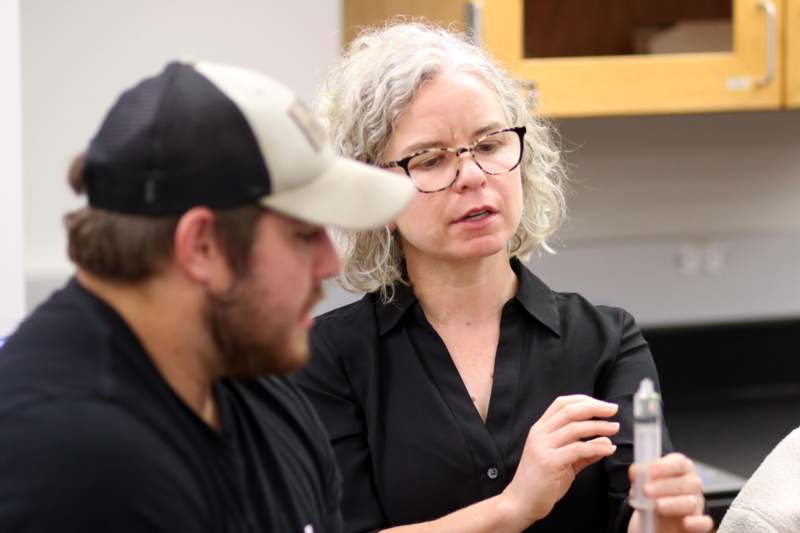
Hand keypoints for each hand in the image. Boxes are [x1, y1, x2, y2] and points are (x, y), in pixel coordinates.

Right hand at [501, 395, 619, 526]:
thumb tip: (606, 440)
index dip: (583, 400)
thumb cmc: (542, 481)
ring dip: (599, 426)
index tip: (602, 404)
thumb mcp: (564, 461)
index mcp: (540, 429)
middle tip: (613, 410)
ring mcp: (543, 447)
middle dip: (595, 407)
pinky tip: (608, 449)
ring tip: (614, 428)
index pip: (561, 404)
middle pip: (569, 411)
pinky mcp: (549, 462)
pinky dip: (596, 447)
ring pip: (575, 428)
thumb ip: (583, 450)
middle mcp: (539, 434)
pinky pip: (577, 449)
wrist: (522, 502)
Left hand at [628, 453, 713, 532]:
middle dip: (665, 486)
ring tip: (655, 506)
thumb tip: (635, 470)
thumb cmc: (652, 495)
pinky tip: (685, 523)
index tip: (648, 471)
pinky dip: (696, 523)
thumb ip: (641, 475)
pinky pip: (704, 523)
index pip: (680, 463)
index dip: (664, 466)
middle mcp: (692, 485)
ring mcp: (697, 504)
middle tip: (646, 491)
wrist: (655, 520)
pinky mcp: (699, 524)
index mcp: (681, 469)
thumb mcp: (644, 483)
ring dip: (672, 504)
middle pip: (688, 482)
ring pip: (691, 502)